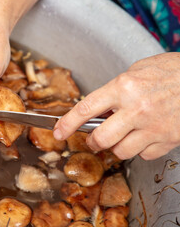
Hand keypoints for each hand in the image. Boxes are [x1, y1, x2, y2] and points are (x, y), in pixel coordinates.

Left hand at [53, 52, 179, 159]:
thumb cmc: (173, 71)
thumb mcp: (138, 70)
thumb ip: (116, 89)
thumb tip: (100, 106)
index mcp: (124, 87)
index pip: (85, 109)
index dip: (67, 123)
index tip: (58, 132)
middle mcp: (136, 109)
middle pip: (100, 139)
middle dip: (93, 141)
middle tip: (94, 138)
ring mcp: (153, 127)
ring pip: (120, 151)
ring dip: (117, 146)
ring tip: (125, 133)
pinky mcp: (167, 140)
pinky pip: (143, 155)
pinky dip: (140, 149)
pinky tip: (146, 135)